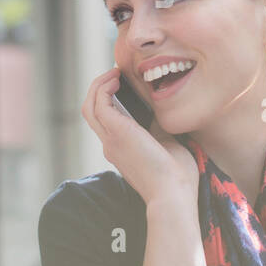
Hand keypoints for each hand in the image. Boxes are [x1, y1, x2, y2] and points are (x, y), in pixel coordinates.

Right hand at [81, 66, 199, 208]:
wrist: (174, 192)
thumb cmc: (176, 175)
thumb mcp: (166, 143)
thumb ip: (158, 127)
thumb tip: (160, 108)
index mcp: (121, 149)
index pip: (105, 121)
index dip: (109, 101)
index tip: (124, 85)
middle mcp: (110, 145)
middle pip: (91, 111)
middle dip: (100, 89)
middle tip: (116, 74)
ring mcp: (110, 140)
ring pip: (89, 106)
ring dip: (99, 85)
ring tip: (115, 72)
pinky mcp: (116, 132)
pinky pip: (99, 103)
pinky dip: (104, 88)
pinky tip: (118, 79)